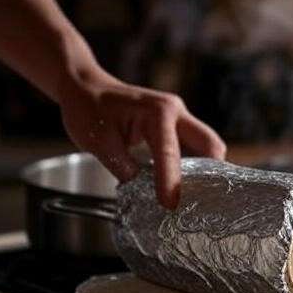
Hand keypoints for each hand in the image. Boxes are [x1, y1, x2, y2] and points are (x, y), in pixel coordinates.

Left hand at [57, 68, 225, 208]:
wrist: (83, 86)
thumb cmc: (87, 108)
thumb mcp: (100, 143)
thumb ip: (124, 169)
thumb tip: (142, 194)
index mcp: (157, 112)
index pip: (169, 154)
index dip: (171, 183)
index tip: (171, 205)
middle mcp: (174, 111)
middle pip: (209, 145)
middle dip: (209, 173)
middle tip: (197, 200)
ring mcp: (175, 116)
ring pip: (204, 146)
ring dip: (201, 169)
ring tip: (189, 197)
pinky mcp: (171, 124)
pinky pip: (190, 146)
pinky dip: (189, 164)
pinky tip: (179, 183)